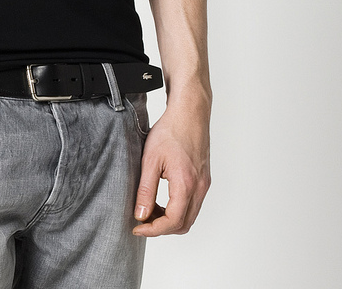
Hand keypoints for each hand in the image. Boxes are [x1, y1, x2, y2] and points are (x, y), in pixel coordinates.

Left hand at [131, 99, 210, 235]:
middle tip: (142, 219)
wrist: (189, 112)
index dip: (153, 230)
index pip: (172, 222)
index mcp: (186, 184)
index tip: (137, 227)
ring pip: (189, 216)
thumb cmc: (170, 130)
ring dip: (170, 219)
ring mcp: (204, 184)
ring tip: (150, 209)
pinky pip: (193, 204)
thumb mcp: (150, 159)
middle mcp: (199, 188)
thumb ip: (145, 190)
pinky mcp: (204, 179)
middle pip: (183, 224)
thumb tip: (140, 214)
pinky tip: (162, 199)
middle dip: (161, 228)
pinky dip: (178, 209)